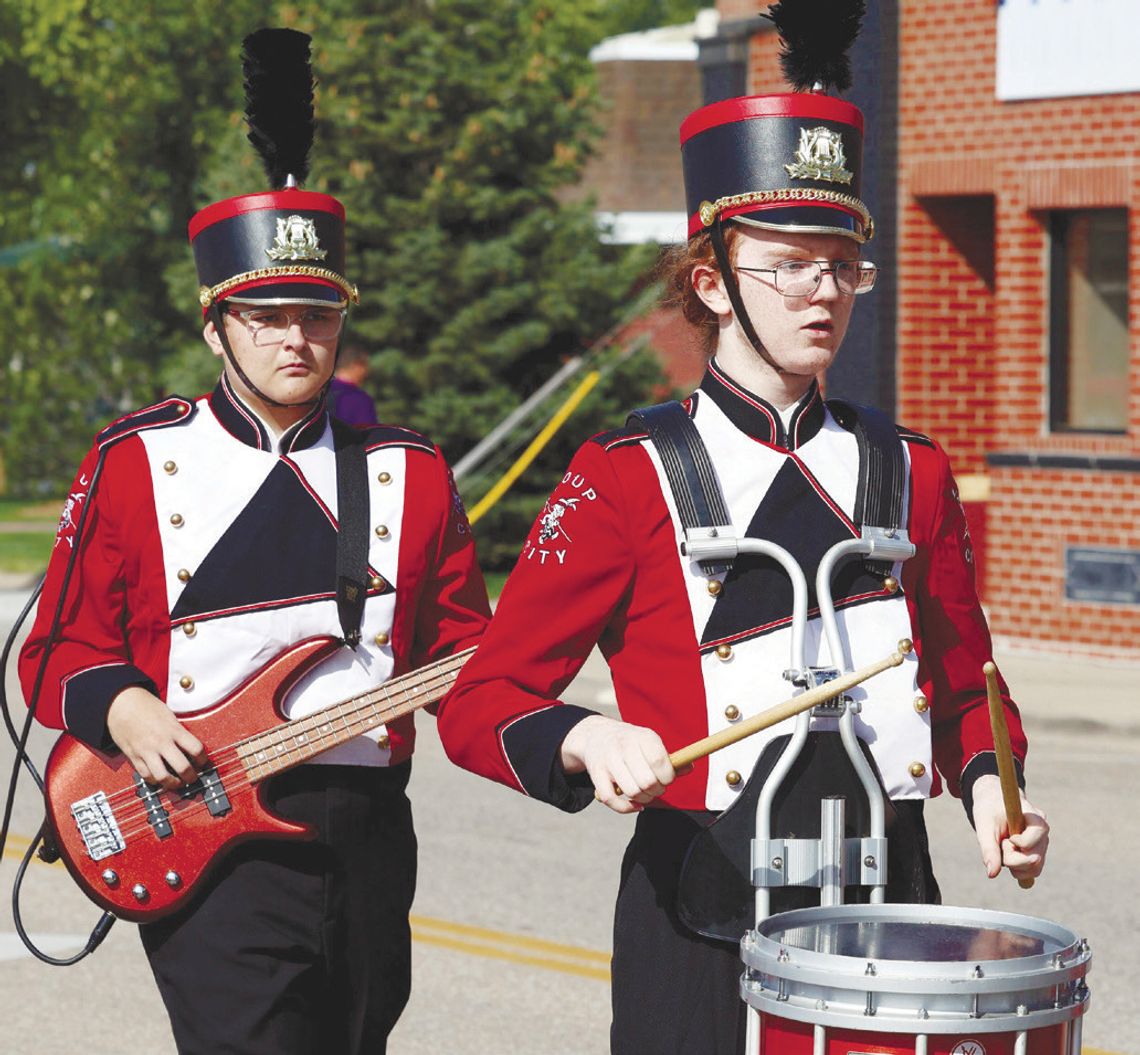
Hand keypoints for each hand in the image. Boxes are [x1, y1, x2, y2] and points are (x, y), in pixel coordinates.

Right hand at [107, 686, 206, 789]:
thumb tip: (189, 747)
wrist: (121, 703)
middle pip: (182, 767)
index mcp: (173, 729)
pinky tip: (160, 779)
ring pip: (163, 776)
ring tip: (178, 783)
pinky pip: (146, 775)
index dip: (203, 759)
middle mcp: (161, 742)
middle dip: (191, 777)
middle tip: (193, 778)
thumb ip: (179, 731)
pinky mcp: (133, 756)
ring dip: (173, 784)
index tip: (203, 762)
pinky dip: (154, 781)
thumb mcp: (169, 715)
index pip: (196, 749)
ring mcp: (146, 751)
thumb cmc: (146, 706)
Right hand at [560, 714, 674, 813]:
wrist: (597, 735)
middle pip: (647, 781)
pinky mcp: (596, 774)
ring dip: (644, 799)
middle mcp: (624, 746)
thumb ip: (671, 758)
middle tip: (656, 787)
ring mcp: (608, 760)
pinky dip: (626, 807)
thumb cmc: (631, 743)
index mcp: (643, 736)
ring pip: (632, 791)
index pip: (659, 761)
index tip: (667, 778)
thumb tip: (689, 768)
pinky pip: (612, 799)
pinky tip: (635, 804)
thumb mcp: (651, 743)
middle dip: (657, 790)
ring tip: (645, 793)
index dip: (668, 777)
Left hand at [971, 774, 1048, 881]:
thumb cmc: (988, 810)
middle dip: (1012, 858)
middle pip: (1035, 859)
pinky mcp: (1037, 853)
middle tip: (1001, 842)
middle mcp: (1043, 833)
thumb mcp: (984, 826)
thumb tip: (992, 875)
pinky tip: (1008, 855)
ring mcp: (1042, 844)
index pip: (1037, 838)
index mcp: (1036, 818)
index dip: (1020, 842)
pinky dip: (1017, 869)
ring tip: (1004, 847)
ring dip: (1014, 865)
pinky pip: (1032, 871)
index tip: (1008, 836)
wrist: (993, 802)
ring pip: (1035, 869)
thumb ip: (989, 849)